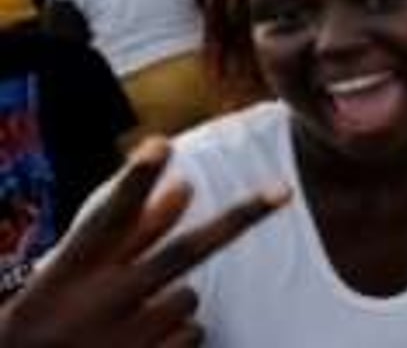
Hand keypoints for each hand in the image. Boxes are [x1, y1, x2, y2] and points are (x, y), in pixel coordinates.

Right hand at [0, 138, 288, 347]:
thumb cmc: (57, 317)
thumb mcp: (74, 274)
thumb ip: (133, 232)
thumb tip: (188, 185)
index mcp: (72, 270)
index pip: (109, 218)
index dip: (135, 182)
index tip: (160, 144)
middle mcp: (101, 301)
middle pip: (184, 252)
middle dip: (238, 219)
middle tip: (283, 190)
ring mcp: (125, 339)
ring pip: (189, 298)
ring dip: (174, 301)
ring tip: (130, 321)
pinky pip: (193, 334)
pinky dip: (177, 335)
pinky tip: (140, 345)